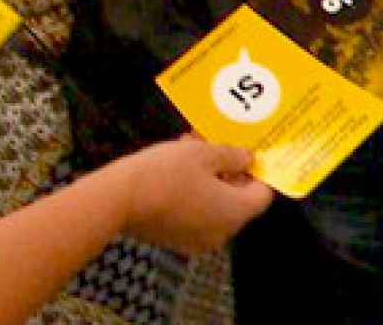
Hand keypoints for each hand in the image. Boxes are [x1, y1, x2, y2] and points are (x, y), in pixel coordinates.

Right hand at [107, 138, 272, 254]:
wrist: (120, 199)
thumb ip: (232, 155)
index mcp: (235, 212)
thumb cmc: (166, 172)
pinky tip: (175, 169)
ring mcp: (198, 239)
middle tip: (212, 143)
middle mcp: (222, 232)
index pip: (262, 195)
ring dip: (208, 178)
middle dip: (227, 169)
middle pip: (237, 200)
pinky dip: (193, 193)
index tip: (244, 152)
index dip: (257, 172)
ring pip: (214, 204)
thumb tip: (249, 158)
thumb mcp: (203, 154)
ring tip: (189, 148)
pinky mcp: (176, 239)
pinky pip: (195, 214)